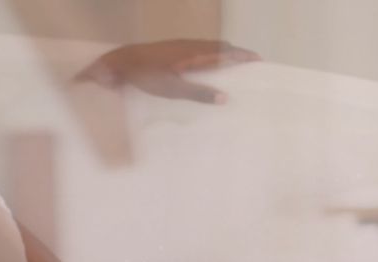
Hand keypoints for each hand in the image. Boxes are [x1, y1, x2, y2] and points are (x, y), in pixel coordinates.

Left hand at [75, 39, 259, 102]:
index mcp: (194, 53)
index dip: (242, 55)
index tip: (258, 60)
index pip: (225, 51)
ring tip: (232, 66)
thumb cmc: (144, 76)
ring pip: (207, 48)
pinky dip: (208, 56)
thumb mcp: (172, 89)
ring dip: (221, 55)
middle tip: (248, 64)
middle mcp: (189, 46)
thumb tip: (225, 98)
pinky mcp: (170, 51)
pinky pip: (197, 50)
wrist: (119, 63)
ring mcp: (179, 47)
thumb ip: (199, 93)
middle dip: (235, 54)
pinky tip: (204, 68)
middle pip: (219, 47)